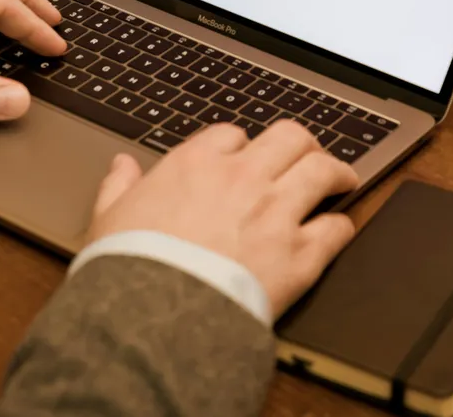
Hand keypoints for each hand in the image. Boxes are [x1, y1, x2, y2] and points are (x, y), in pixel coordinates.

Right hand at [88, 120, 359, 315]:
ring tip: (342, 179)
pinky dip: (341, 226)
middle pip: (290, 138)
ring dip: (336, 172)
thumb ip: (119, 186)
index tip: (245, 157)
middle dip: (302, 144)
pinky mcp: (300, 255)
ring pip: (323, 171)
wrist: (156, 317)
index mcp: (196, 164)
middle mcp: (243, 178)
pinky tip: (339, 229)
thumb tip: (121, 165)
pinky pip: (335, 229)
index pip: (232, 135)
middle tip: (307, 155)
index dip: (242, 145)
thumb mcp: (109, 218)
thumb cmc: (130, 268)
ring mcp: (276, 214)